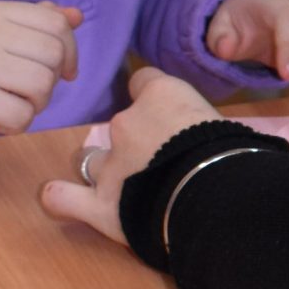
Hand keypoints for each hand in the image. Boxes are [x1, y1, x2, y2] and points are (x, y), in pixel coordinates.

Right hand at [0, 0, 81, 163]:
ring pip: (42, 85)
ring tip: (8, 104)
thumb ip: (37, 25)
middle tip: (23, 92)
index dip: (69, 52)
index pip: (56, 24)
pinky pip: (23, 116)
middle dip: (49, 82)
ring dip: (33, 105)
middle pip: (53, 55)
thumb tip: (76, 15)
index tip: (61, 71)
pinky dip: (15, 125)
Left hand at [39, 67, 213, 245]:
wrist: (217, 193)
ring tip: (129, 186)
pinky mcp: (102, 205)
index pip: (145, 83)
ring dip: (107, 169)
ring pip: (94, 160)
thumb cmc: (231, 153)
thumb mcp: (223, 121)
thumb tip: (203, 135)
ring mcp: (110, 166)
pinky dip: (60, 198)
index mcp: (161, 95)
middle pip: (121, 125)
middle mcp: (127, 124)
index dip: (154, 99)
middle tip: (164, 162)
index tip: (168, 115)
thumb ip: (200, 122)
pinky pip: (66, 199)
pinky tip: (56, 196)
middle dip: (135, 140)